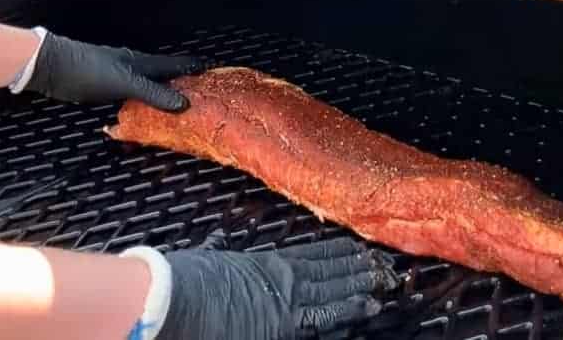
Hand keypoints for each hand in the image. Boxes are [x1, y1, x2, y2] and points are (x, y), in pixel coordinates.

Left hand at [24, 32, 206, 111]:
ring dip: (162, 92)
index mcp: (142, 62)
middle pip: (163, 74)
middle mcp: (133, 67)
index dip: (193, 66)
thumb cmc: (88, 70)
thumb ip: (153, 94)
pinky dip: (143, 102)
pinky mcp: (106, 87)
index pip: (175, 64)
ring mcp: (119, 76)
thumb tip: (184, 104)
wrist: (52, 67)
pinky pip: (133, 95)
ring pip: (148, 84)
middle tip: (198, 91)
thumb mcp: (125, 84)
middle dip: (181, 81)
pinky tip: (143, 110)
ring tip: (176, 103)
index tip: (211, 68)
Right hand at [157, 237, 397, 338]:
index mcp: (268, 263)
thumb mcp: (208, 258)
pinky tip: (371, 305)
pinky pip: (327, 315)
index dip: (339, 253)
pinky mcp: (286, 322)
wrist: (174, 298)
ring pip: (337, 289)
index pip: (314, 255)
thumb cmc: (184, 280)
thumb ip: (221, 250)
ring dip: (364, 284)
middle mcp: (284, 277)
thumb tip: (221, 240)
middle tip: (385, 265)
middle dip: (360, 268)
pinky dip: (351, 309)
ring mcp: (289, 299)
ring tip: (387, 280)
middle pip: (332, 270)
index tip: (359, 249)